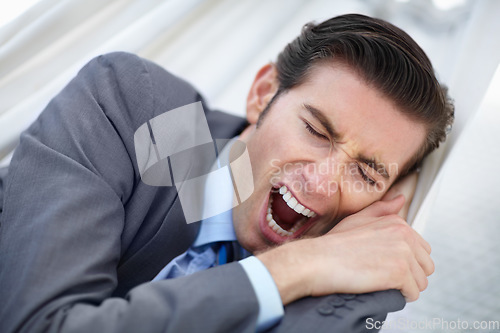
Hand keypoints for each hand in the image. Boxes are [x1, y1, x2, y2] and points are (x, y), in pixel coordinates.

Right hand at [257, 195, 433, 304]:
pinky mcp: (400, 272)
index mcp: (397, 222)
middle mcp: (404, 234)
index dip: (404, 262)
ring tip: (378, 281)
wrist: (316, 261)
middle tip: (380, 275)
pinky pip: (412, 294)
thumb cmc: (332, 245)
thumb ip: (381, 210)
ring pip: (420, 282)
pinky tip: (379, 288)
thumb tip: (400, 200)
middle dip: (407, 276)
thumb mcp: (356, 220)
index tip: (383, 264)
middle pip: (425, 267)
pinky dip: (398, 296)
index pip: (422, 250)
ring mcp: (403, 252)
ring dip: (402, 288)